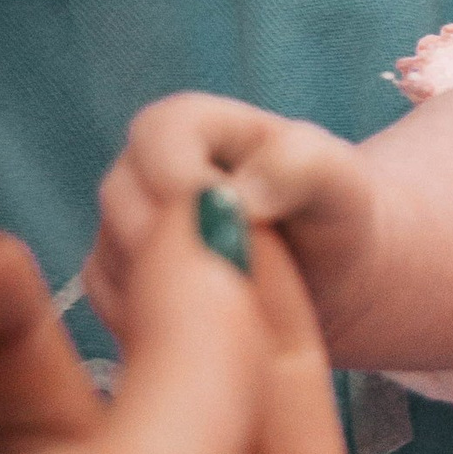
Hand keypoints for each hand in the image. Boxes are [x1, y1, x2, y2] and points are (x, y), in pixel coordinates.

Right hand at [92, 90, 379, 349]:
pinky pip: (114, 305)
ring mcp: (124, 225)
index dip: (183, 177)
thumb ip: (300, 167)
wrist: (333, 273)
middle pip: (123, 197)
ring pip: (112, 257)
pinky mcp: (117, 280)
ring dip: (172, 286)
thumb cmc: (337, 213)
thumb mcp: (340, 181)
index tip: (229, 224)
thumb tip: (239, 198)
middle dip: (179, 242)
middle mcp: (146, 169)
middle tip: (242, 277)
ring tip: (243, 301)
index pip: (160, 133)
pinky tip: (214, 329)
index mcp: (194, 124)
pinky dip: (158, 322)